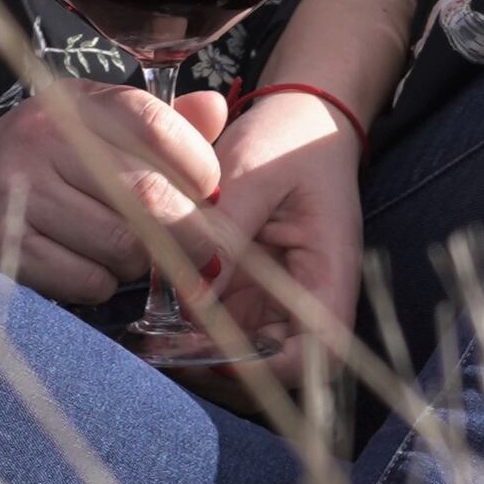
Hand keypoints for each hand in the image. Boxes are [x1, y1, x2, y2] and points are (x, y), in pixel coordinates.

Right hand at [0, 81, 231, 305]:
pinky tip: (88, 267)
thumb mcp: (92, 123)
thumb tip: (217, 111)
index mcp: (73, 101)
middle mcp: (42, 139)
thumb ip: (159, 123)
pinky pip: (86, 281)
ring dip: (142, 262)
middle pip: (149, 197)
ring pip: (122, 245)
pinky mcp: (2, 243)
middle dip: (190, 233)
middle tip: (197, 247)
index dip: (200, 167)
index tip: (206, 193)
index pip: (156, 126)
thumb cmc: (41, 158)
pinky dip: (102, 285)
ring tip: (130, 252)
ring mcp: (18, 192)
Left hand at [174, 86, 364, 367]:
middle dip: (224, 362)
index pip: (320, 352)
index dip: (271, 368)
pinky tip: (159, 307)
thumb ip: (225, 231)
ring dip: (202, 345)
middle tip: (165, 351)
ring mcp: (278, 292)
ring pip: (243, 342)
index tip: (216, 355)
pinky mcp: (250, 281)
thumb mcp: (253, 173)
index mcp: (331, 273)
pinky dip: (193, 317)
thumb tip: (193, 293)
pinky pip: (223, 314)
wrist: (298, 115)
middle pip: (277, 359)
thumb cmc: (287, 138)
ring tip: (152, 335)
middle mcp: (308, 294)